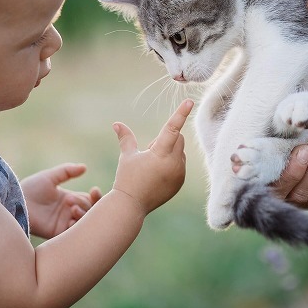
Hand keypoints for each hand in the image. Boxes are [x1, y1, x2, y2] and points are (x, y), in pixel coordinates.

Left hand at [22, 164, 101, 238]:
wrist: (16, 202)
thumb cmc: (31, 188)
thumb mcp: (50, 177)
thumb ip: (67, 171)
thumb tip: (85, 167)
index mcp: (69, 199)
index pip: (90, 200)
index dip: (96, 197)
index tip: (94, 190)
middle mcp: (68, 212)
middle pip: (90, 211)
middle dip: (87, 205)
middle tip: (73, 199)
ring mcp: (64, 223)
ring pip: (84, 222)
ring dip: (83, 214)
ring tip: (71, 207)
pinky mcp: (57, 233)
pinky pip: (73, 233)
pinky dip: (76, 225)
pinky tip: (71, 216)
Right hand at [112, 99, 192, 214]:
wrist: (131, 206)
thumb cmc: (127, 178)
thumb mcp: (127, 156)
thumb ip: (125, 138)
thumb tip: (117, 123)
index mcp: (161, 154)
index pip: (172, 129)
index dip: (181, 113)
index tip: (189, 101)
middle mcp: (174, 163)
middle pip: (178, 138)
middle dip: (166, 139)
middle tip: (149, 151)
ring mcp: (179, 174)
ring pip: (180, 151)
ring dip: (169, 151)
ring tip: (152, 165)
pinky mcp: (180, 182)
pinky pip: (180, 163)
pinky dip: (172, 162)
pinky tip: (157, 174)